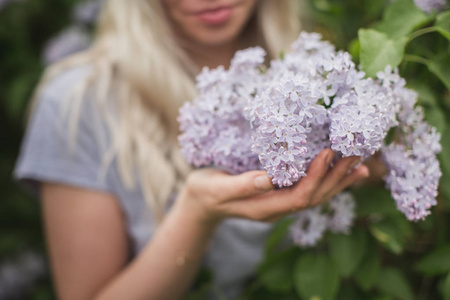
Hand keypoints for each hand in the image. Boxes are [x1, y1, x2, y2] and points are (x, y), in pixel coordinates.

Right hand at [179, 149, 368, 224]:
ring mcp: (279, 201)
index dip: (316, 176)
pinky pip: (308, 187)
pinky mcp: (278, 192)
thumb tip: (269, 179)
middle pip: (315, 196)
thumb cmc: (206, 193)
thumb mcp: (219, 188)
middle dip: (336, 177)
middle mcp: (278, 207)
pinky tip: (338, 168)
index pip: (300, 196)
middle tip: (356, 155)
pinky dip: (326, 178)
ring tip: (360, 164)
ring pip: (316, 194)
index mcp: (266, 208)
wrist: (200, 202)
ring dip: (338, 180)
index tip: (328, 152)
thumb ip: (243, 185)